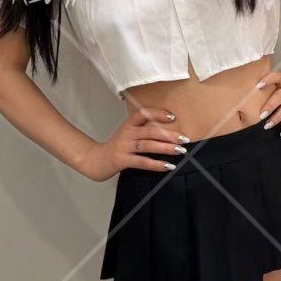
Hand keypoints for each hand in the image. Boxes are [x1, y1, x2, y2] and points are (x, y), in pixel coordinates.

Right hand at [77, 108, 191, 181]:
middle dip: (169, 134)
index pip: (143, 113)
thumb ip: (142, 130)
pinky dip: (156, 164)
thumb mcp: (127, 134)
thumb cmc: (117, 147)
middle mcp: (126, 133)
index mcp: (128, 124)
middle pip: (150, 131)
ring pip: (148, 145)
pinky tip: (168, 166)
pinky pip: (142, 162)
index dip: (158, 113)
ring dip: (166, 148)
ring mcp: (124, 146)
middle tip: (184, 139)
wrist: (96, 160)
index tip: (172, 117)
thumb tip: (168, 131)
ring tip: (180, 151)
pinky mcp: (122, 160)